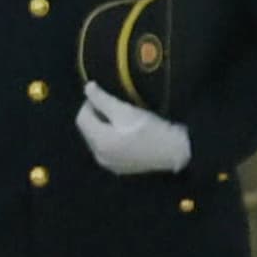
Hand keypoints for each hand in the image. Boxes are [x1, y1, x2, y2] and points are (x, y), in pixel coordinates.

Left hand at [75, 84, 192, 177]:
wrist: (175, 151)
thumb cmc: (151, 129)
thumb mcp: (125, 110)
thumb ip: (102, 99)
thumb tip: (87, 87)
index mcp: (99, 141)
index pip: (81, 118)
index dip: (89, 103)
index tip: (103, 95)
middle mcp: (99, 156)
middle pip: (88, 131)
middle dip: (96, 116)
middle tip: (113, 106)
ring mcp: (109, 165)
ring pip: (97, 141)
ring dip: (103, 127)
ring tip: (121, 118)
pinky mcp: (120, 168)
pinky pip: (107, 150)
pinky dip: (111, 139)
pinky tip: (126, 133)